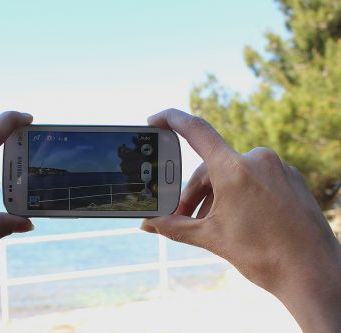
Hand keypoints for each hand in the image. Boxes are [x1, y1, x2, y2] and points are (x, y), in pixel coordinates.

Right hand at [142, 109, 340, 332]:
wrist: (314, 274)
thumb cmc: (264, 256)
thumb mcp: (212, 238)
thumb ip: (175, 226)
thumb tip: (148, 224)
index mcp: (235, 169)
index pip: (195, 130)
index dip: (170, 120)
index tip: (153, 122)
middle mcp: (258, 160)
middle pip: (210, 167)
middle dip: (192, 193)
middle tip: (180, 216)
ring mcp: (278, 168)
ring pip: (232, 173)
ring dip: (214, 196)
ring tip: (208, 224)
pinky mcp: (291, 179)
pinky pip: (253, 178)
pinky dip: (237, 194)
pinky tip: (235, 219)